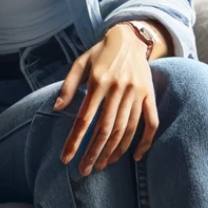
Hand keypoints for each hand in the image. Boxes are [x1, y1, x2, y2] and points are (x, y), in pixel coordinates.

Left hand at [53, 24, 159, 175]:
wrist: (130, 37)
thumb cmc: (100, 53)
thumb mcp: (80, 63)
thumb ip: (68, 85)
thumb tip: (57, 108)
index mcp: (99, 81)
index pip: (85, 118)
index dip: (75, 141)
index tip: (66, 159)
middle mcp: (119, 88)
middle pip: (106, 129)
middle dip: (94, 153)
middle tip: (85, 171)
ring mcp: (137, 93)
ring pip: (126, 129)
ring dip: (114, 151)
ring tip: (103, 165)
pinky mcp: (149, 95)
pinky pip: (151, 122)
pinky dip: (144, 141)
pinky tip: (135, 157)